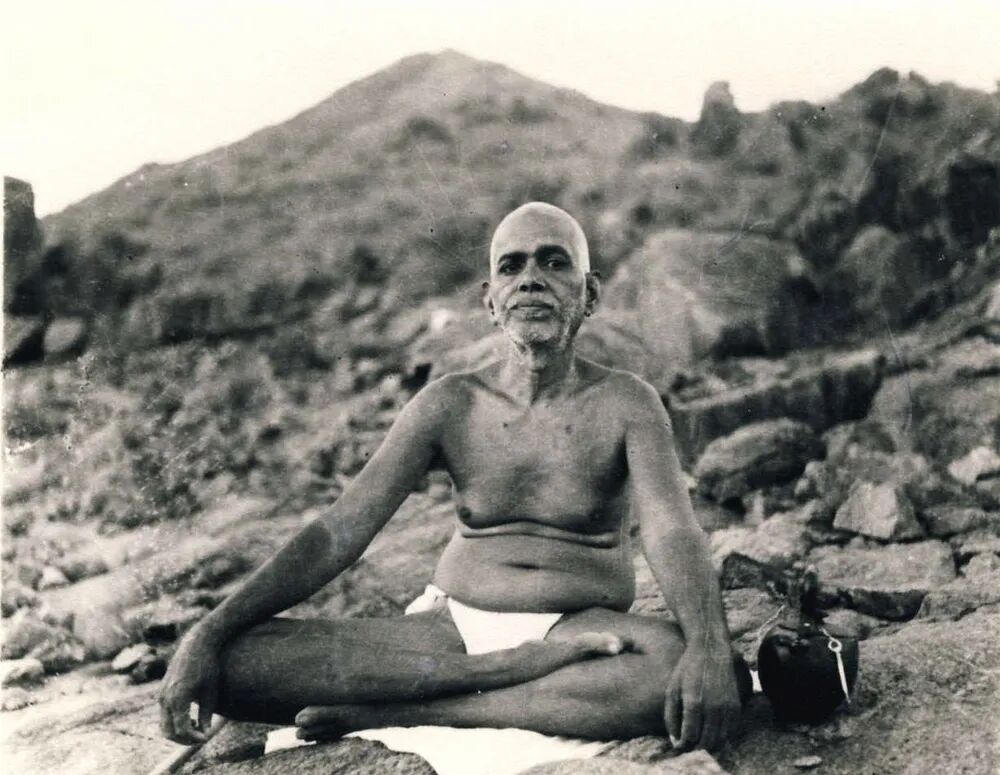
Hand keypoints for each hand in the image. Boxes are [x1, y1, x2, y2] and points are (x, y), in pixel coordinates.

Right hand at [159, 627, 220, 743]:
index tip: (206, 738)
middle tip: (200, 738)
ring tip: (196, 727)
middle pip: (168, 731)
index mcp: (178, 698)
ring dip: (178, 732)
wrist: (196, 644)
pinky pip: (164, 714)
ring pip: (164, 725)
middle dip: (184, 739)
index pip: (181, 730)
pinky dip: (175, 721)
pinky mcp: (162, 691)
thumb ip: (206, 715)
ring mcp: (161, 694)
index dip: (193, 738)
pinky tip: (190, 719)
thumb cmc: (208, 666)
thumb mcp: (211, 692)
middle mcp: (166, 698)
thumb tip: (204, 734)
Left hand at [664, 639, 740, 751]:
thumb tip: (675, 740)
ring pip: (720, 739)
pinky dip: (721, 736)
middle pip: (706, 742)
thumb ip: (671, 716)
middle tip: (688, 744)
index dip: (682, 745)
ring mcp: (727, 706)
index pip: (689, 736)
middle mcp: (713, 706)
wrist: (711, 649)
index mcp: (694, 702)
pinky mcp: (736, 706)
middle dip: (695, 747)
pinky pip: (730, 731)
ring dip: (709, 744)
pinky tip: (711, 730)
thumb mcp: (672, 689)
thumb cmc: (687, 669)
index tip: (678, 745)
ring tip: (698, 739)